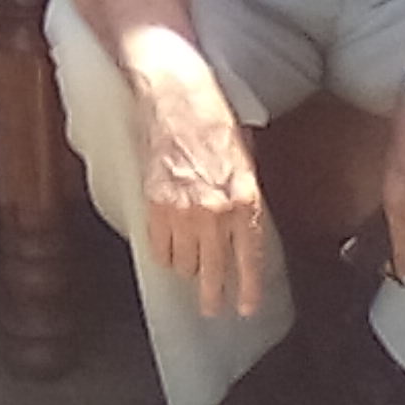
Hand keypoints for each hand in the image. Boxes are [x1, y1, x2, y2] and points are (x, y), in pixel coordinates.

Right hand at [125, 38, 268, 319]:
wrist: (175, 95)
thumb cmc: (212, 117)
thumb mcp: (244, 159)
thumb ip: (243, 196)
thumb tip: (241, 223)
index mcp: (245, 200)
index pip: (249, 260)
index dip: (248, 289)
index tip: (246, 308)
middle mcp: (216, 211)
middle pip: (215, 269)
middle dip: (213, 295)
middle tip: (212, 309)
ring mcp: (183, 209)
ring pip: (185, 261)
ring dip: (188, 268)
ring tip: (189, 269)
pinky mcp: (155, 201)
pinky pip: (159, 245)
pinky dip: (164, 252)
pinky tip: (168, 252)